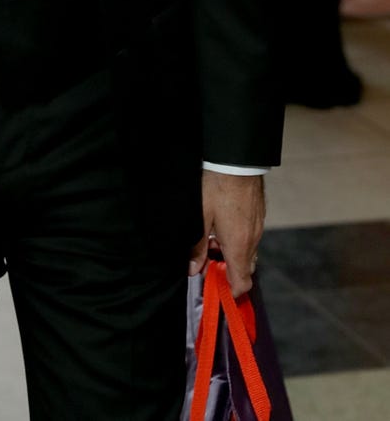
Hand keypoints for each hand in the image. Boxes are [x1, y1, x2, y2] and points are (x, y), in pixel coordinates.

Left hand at [189, 170, 264, 297]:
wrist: (236, 162)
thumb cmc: (217, 188)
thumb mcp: (200, 217)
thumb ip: (197, 246)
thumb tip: (193, 269)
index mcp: (238, 246)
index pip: (242, 281)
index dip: (231, 291)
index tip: (217, 288)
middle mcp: (252, 240)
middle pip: (245, 268)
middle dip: (228, 270)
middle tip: (208, 259)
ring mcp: (258, 227)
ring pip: (248, 252)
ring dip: (232, 253)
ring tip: (213, 238)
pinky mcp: (259, 215)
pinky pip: (251, 236)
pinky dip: (238, 239)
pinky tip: (223, 225)